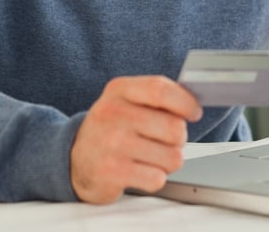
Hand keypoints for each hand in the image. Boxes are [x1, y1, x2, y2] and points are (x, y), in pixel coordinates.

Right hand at [70, 75, 202, 203]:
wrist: (75, 159)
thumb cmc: (111, 128)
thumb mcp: (125, 101)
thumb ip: (156, 96)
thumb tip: (193, 103)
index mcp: (119, 90)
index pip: (161, 90)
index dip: (185, 102)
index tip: (193, 112)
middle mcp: (112, 113)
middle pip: (174, 128)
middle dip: (178, 139)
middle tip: (165, 141)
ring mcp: (111, 143)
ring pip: (172, 157)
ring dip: (167, 161)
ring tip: (149, 157)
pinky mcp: (112, 171)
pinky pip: (157, 178)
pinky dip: (154, 178)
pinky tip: (139, 171)